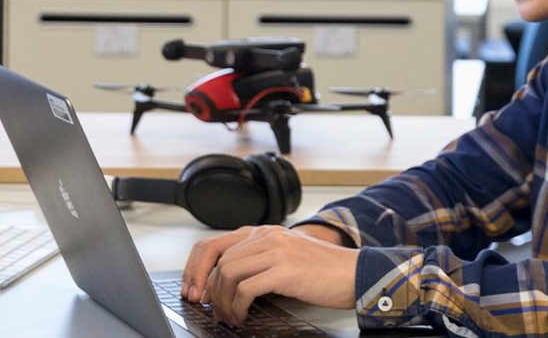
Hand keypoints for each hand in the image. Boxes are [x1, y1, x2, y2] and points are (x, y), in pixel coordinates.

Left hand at [181, 224, 347, 301]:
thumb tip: (225, 283)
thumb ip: (258, 260)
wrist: (354, 272)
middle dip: (207, 288)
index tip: (192, 289)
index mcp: (264, 232)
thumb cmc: (323, 270)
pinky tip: (241, 316)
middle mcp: (267, 236)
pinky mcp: (284, 270)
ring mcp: (276, 251)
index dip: (196, 268)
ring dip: (222, 301)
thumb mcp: (286, 256)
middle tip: (207, 307)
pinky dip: (237, 306)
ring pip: (228, 274)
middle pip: (218, 260)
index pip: (214, 244)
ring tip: (228, 316)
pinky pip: (246, 289)